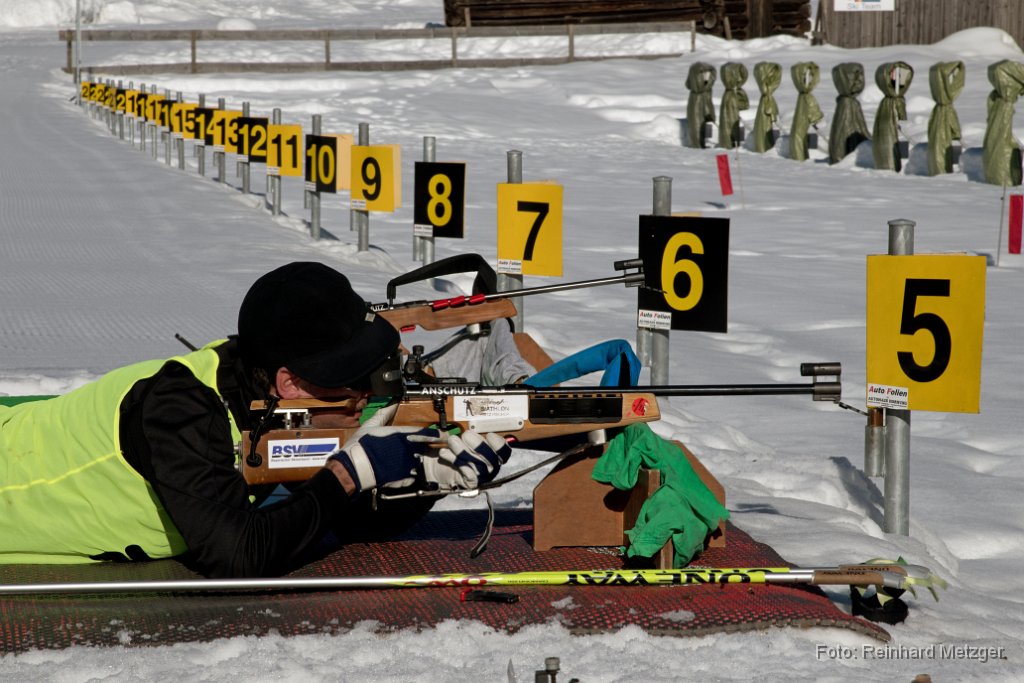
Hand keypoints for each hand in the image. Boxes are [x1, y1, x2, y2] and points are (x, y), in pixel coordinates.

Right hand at [329, 404, 443, 493]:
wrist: (355, 467)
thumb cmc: (361, 445)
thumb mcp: (371, 425)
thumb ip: (384, 414)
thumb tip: (392, 404)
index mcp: (402, 434)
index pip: (425, 433)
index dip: (435, 434)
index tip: (443, 434)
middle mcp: (408, 449)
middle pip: (425, 447)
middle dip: (429, 447)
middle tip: (435, 447)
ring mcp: (407, 464)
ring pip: (419, 461)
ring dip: (418, 460)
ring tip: (411, 461)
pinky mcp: (404, 478)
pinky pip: (413, 475)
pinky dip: (410, 474)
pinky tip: (403, 472)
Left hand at [420, 430, 511, 491]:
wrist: (443, 468)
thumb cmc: (459, 451)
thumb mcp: (468, 440)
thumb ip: (473, 436)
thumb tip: (470, 432)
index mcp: (495, 456)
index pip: (505, 451)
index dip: (499, 443)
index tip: (489, 435)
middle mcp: (492, 468)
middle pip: (492, 458)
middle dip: (478, 444)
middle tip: (466, 435)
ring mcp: (482, 477)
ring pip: (477, 464)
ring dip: (462, 450)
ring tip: (452, 440)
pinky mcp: (470, 483)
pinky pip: (465, 471)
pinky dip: (454, 459)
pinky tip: (445, 452)